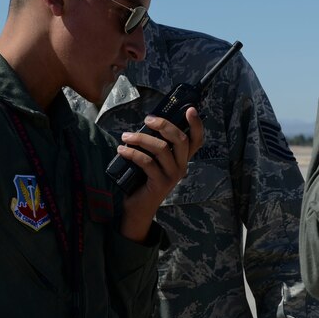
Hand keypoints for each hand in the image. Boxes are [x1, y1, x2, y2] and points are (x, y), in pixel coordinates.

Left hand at [116, 108, 203, 240]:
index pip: (197, 140)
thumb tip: (148, 122)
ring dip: (141, 138)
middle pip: (181, 139)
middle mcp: (182, 166)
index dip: (197, 124)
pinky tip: (121, 150)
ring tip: (125, 136)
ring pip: (162, 149)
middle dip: (164, 125)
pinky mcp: (160, 184)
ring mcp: (172, 176)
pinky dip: (132, 153)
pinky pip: (147, 163)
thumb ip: (156, 144)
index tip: (190, 109)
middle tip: (147, 119)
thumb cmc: (143, 179)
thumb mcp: (153, 160)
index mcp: (182, 159)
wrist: (138, 208)